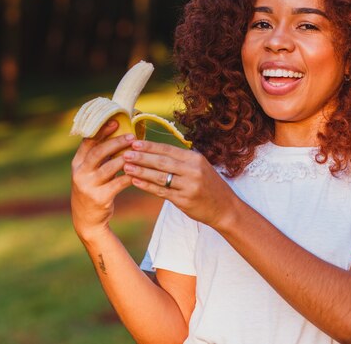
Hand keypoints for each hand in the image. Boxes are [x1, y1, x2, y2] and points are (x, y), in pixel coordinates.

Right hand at [70, 120, 135, 239]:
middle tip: (132, 137)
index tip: (115, 122)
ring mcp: (88, 186)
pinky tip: (139, 171)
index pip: (87, 142)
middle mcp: (79, 173)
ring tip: (137, 151)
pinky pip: (118, 183)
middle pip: (98, 153)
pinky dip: (130, 176)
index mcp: (77, 163)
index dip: (101, 131)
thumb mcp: (89, 172)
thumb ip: (99, 156)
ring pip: (109, 168)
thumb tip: (118, 135)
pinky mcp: (99, 198)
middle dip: (116, 142)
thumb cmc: (93, 189)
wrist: (87, 220)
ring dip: (125, 158)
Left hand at [122, 140, 237, 228]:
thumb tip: (155, 151)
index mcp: (195, 159)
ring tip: (126, 167)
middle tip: (125, 153)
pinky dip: (147, 186)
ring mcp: (188, 186)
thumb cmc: (209, 185)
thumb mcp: (200, 167)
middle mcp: (193, 170)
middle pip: (162, 162)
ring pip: (160, 177)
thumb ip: (181, 160)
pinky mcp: (184, 200)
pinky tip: (135, 181)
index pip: (169, 149)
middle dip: (142, 157)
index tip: (134, 143)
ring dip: (141, 171)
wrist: (225, 208)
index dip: (150, 146)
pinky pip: (161, 191)